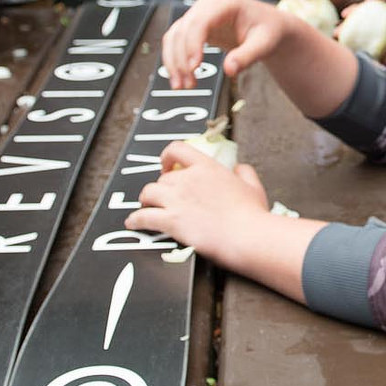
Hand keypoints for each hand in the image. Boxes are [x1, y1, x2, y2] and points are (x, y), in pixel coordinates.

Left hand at [125, 144, 270, 259]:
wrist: (246, 236)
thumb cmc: (251, 214)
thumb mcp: (253, 186)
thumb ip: (244, 172)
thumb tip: (239, 168)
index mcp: (207, 167)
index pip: (177, 150)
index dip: (167, 157)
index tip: (167, 166)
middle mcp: (187, 180)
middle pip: (162, 178)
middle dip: (162, 187)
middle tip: (165, 197)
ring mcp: (177, 200)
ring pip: (148, 193)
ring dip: (145, 200)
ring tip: (146, 206)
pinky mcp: (171, 221)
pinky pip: (143, 217)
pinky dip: (135, 220)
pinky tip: (132, 223)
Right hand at [162, 0, 284, 87]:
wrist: (270, 28)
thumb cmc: (269, 31)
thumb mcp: (264, 44)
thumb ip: (247, 56)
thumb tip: (229, 70)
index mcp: (225, 3)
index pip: (200, 22)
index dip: (192, 44)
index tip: (194, 67)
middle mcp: (207, 5)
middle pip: (183, 30)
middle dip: (181, 59)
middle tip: (188, 84)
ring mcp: (198, 14)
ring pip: (174, 36)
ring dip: (173, 62)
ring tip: (181, 85)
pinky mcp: (194, 27)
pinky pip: (175, 41)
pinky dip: (174, 60)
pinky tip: (179, 78)